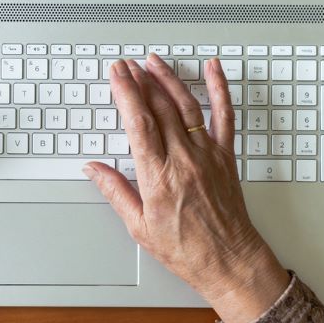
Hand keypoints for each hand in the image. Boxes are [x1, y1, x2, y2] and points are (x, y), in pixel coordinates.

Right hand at [84, 56, 288, 322]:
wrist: (229, 260)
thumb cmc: (187, 248)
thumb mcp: (139, 226)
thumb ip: (115, 191)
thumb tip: (94, 169)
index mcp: (159, 177)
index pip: (139, 123)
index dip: (126, 93)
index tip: (117, 75)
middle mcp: (184, 160)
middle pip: (160, 108)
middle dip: (140, 81)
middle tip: (127, 65)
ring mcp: (207, 154)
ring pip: (186, 105)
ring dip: (168, 79)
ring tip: (153, 62)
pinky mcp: (225, 155)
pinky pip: (224, 115)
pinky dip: (220, 89)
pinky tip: (213, 70)